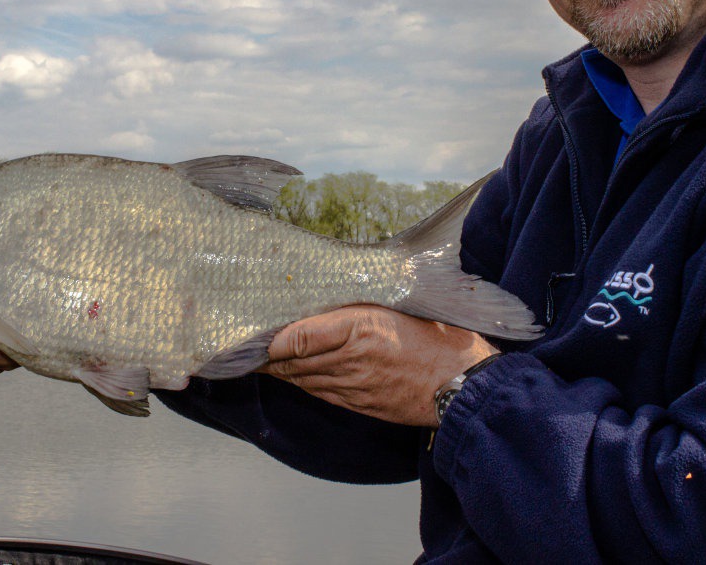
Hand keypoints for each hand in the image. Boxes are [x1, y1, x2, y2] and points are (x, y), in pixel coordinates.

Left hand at [261, 305, 497, 427]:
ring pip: (303, 378)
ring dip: (278, 369)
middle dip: (267, 353)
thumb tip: (323, 302)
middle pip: (294, 359)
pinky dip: (300, 382)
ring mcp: (355, 386)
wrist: (462, 383)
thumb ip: (357, 305)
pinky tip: (289, 374)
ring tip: (257, 357)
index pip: (301, 335)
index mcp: (361, 326)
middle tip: (243, 343)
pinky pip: (320, 392)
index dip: (272, 337)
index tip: (252, 331)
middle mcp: (352, 359)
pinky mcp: (361, 403)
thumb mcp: (396, 305)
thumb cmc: (435, 336)